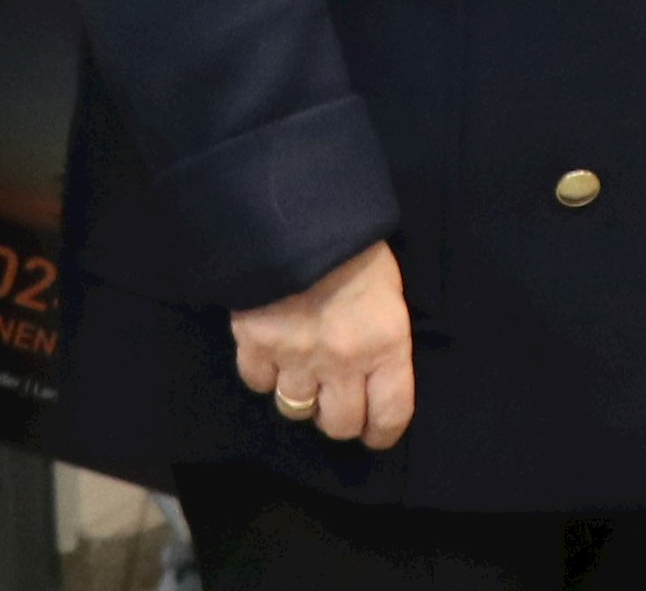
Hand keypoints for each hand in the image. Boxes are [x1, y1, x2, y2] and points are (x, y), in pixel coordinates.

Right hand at [230, 240, 414, 447]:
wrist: (299, 212)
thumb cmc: (355, 244)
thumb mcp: (387, 290)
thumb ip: (382, 337)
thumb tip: (374, 370)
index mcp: (385, 343)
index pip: (390, 414)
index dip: (383, 431)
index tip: (376, 433)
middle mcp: (342, 360)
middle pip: (339, 424)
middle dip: (340, 417)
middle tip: (337, 401)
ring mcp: (295, 355)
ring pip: (295, 409)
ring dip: (300, 397)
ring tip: (304, 375)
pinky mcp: (255, 343)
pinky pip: (257, 382)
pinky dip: (264, 373)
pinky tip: (272, 354)